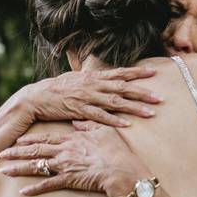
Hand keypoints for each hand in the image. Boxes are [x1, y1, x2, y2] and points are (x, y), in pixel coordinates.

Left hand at [0, 121, 143, 196]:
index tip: (17, 139)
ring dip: (19, 168)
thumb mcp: (104, 131)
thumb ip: (89, 125)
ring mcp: (65, 166)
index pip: (46, 138)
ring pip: (36, 166)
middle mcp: (64, 151)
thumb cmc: (116, 151)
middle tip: (1, 153)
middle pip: (35, 151)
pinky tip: (22, 192)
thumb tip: (77, 120)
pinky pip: (47, 185)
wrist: (122, 171)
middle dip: (16, 152)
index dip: (30, 138)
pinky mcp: (69, 181)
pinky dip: (34, 188)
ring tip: (3, 171)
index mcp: (71, 139)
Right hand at [18, 67, 161, 128]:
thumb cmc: (55, 89)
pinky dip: (114, 120)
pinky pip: (100, 116)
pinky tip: (127, 125)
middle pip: (123, 88)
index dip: (137, 72)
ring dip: (134, 108)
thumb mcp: (75, 80)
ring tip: (151, 113)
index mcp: (93, 77)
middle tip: (160, 97)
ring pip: (115, 102)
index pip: (119, 73)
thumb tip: (102, 77)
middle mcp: (93, 85)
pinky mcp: (80, 111)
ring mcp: (87, 98)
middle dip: (143, 92)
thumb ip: (90, 79)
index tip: (153, 72)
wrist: (36, 97)